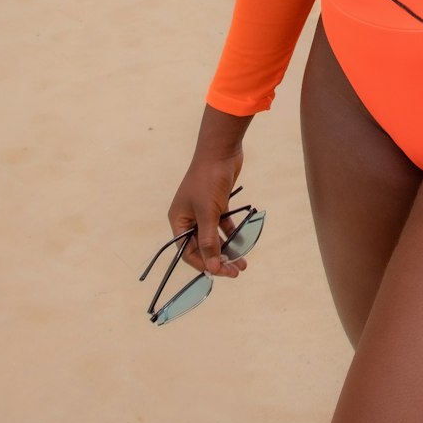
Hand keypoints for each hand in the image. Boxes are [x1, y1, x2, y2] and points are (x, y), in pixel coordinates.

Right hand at [167, 148, 246, 279]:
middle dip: (218, 260)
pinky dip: (232, 235)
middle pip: (202, 247)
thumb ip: (209, 241)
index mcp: (179, 220)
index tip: (221, 273)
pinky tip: (243, 244)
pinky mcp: (218, 204)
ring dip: (227, 250)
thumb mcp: (208, 212)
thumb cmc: (209, 179)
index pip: (188, 251)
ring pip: (214, 237)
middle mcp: (189, 217)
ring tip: (242, 263)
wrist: (221, 150)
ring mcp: (204, 211)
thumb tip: (212, 268)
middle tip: (235, 271)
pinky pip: (223, 226)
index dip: (204, 264)